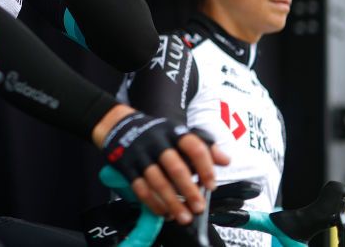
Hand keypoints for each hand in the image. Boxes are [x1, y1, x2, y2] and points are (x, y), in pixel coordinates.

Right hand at [94, 107, 229, 224]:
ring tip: (184, 218)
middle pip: (174, 167)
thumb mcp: (178, 133)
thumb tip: (226, 160)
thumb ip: (204, 146)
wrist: (118, 125)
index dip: (204, 166)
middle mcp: (156, 142)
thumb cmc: (157, 134)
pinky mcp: (126, 166)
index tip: (212, 185)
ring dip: (172, 203)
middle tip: (199, 208)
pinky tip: (164, 213)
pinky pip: (140, 188)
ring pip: (157, 181)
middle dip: (189, 190)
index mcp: (173, 132)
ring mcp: (140, 154)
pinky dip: (153, 203)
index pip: (193, 146)